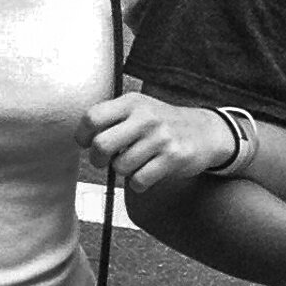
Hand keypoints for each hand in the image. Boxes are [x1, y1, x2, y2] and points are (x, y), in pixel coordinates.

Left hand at [82, 94, 238, 192]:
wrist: (205, 132)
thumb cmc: (161, 124)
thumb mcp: (138, 110)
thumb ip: (111, 118)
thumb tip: (81, 140)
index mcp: (132, 102)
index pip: (92, 118)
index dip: (83, 136)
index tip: (87, 144)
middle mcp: (146, 117)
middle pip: (102, 145)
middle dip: (98, 159)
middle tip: (105, 161)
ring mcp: (161, 137)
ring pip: (120, 167)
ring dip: (123, 171)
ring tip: (136, 162)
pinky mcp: (173, 158)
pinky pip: (139, 181)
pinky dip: (138, 183)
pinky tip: (148, 173)